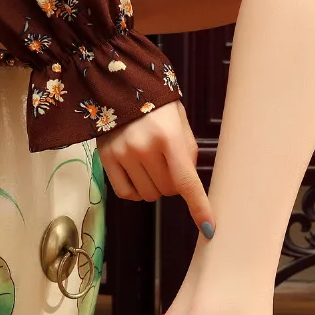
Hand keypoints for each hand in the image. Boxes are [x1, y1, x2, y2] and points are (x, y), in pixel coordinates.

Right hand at [96, 102, 214, 236]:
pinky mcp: (106, 158)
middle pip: (168, 191)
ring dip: (155, 187)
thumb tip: (189, 188)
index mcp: (169, 137)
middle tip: (168, 163)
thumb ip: (188, 155)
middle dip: (173, 184)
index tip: (209, 228)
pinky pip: (126, 194)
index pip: (187, 182)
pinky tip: (138, 176)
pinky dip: (136, 191)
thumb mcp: (181, 124)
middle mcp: (144, 148)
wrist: (120, 85)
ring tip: (151, 164)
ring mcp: (123, 154)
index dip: (199, 207)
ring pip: (149, 195)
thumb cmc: (158, 106)